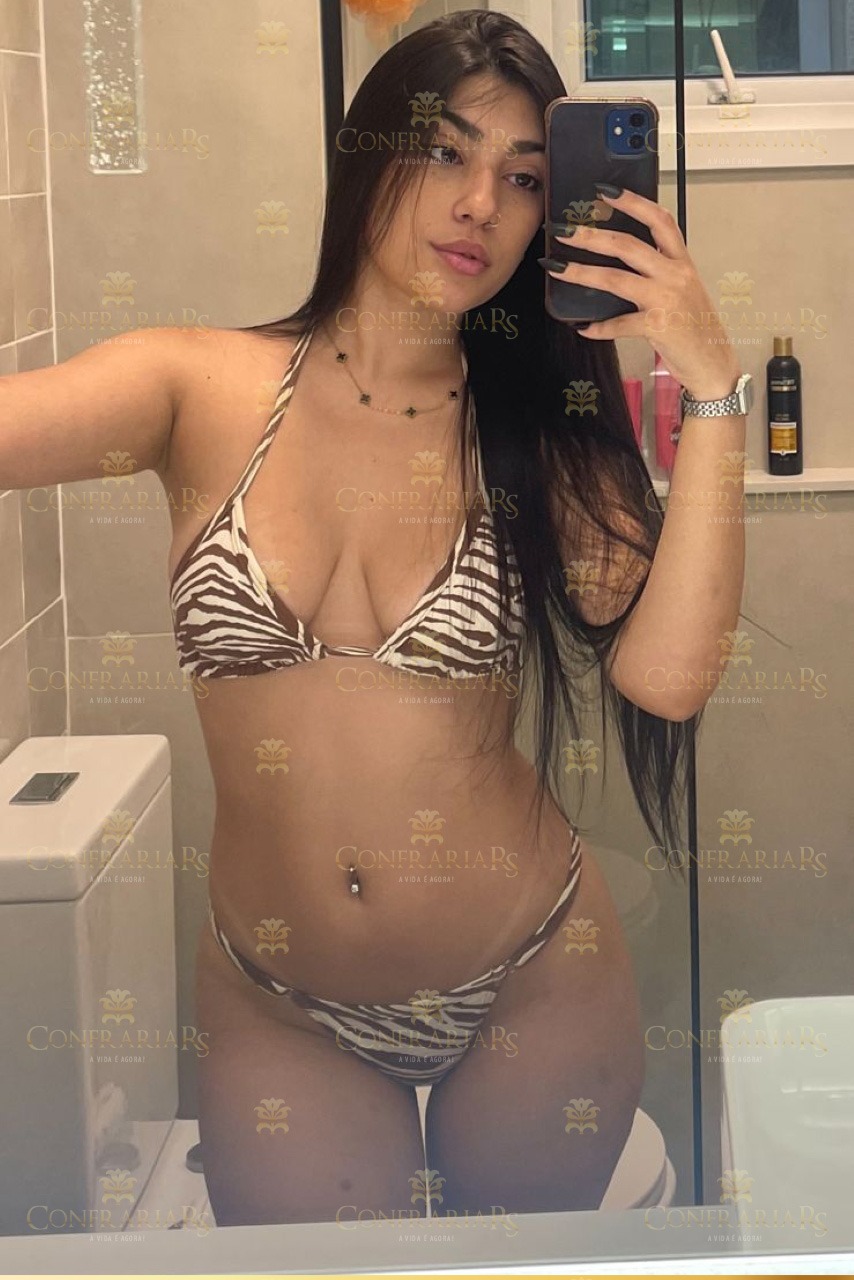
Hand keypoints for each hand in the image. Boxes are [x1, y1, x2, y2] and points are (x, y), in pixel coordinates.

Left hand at [545, 188, 742, 400]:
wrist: (713, 362)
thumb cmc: (694, 327)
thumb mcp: (682, 290)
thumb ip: (658, 273)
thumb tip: (620, 264)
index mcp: (681, 262)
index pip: (659, 221)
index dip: (633, 202)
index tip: (606, 191)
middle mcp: (675, 275)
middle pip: (628, 245)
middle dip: (592, 236)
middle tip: (565, 231)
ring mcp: (666, 299)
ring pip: (617, 279)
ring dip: (583, 273)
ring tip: (558, 269)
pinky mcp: (658, 326)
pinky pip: (619, 324)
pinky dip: (599, 328)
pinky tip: (583, 329)